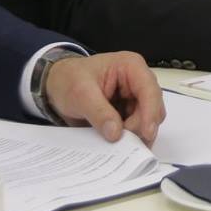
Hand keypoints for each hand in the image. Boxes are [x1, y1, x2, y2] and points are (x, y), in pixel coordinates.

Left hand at [45, 51, 164, 145]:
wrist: (57, 86)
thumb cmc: (68, 80)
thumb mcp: (80, 93)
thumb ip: (99, 112)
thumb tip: (116, 133)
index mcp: (131, 67)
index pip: (149, 90)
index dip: (150, 113)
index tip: (146, 133)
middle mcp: (138, 81)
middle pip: (153, 108)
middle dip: (141, 126)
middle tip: (124, 142)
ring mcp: (134, 98)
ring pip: (148, 121)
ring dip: (136, 134)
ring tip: (118, 143)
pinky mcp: (129, 112)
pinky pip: (137, 129)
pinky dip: (129, 138)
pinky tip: (117, 143)